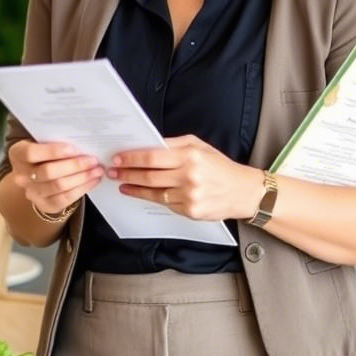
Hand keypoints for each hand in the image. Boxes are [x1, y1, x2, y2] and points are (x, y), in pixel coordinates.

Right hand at [7, 139, 102, 217]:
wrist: (36, 176)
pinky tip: (93, 180)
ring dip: (82, 178)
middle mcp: (21, 175)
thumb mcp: (42, 143)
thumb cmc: (44, 153)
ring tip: (97, 170)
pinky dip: (82, 188)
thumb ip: (55, 140)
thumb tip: (81, 139)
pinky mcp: (44, 205)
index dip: (53, 151)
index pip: (31, 153)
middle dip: (74, 166)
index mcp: (17, 154)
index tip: (74, 148)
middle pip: (48, 172)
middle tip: (93, 160)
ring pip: (59, 186)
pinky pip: (65, 198)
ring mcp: (31, 192)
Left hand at [108, 134, 261, 220]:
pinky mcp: (190, 211)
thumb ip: (174, 144)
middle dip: (127, 173)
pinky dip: (150, 198)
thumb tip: (148, 145)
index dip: (131, 158)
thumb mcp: (200, 146)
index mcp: (190, 156)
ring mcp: (189, 196)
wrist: (243, 191)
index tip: (117, 158)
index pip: (152, 157)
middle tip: (113, 171)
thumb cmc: (220, 167)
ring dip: (134, 188)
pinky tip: (140, 194)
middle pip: (149, 176)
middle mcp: (189, 176)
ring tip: (122, 184)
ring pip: (153, 192)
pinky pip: (164, 204)